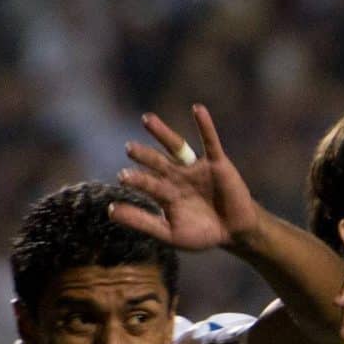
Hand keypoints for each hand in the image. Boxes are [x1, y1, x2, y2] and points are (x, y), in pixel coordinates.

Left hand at [111, 105, 260, 252]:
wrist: (234, 232)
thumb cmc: (200, 233)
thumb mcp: (169, 232)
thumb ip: (142, 221)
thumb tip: (110, 211)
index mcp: (163, 192)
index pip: (147, 183)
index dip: (137, 180)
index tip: (122, 178)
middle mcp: (175, 175)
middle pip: (156, 161)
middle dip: (144, 155)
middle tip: (129, 149)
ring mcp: (195, 167)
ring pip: (176, 146)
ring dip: (162, 133)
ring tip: (146, 120)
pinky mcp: (216, 162)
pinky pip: (210, 141)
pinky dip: (205, 125)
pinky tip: (197, 109)